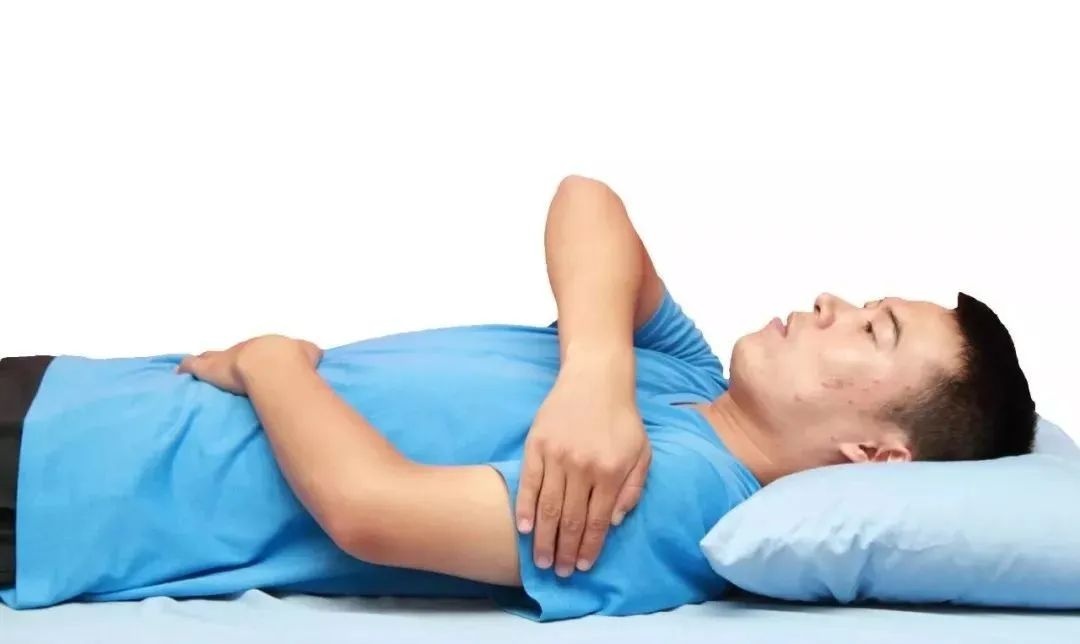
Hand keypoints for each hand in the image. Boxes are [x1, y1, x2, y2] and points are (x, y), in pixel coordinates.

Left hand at [177, 334, 322, 394]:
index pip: (258, 350)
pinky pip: (193, 366)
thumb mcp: (309, 352)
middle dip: (230, 356)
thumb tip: (315, 355)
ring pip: (211, 356)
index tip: (253, 361)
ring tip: (198, 363)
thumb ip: (310, 353)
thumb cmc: (294, 360)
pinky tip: (178, 372)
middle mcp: (246, 347)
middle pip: (233, 351)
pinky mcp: (210, 369)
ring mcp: (227, 357)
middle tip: (226, 362)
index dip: (254, 356)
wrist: (276, 364)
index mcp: (268, 346)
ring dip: (206, 360)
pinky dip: (186, 368)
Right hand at [516, 371, 650, 576]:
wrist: (595, 378)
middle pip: (570, 519)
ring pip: (548, 507)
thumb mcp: (642, 452)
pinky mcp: (536, 444)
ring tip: (541, 560)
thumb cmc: (621, 418)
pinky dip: (525, 508)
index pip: (597, 520)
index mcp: (610, 471)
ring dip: (544, 538)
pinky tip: (524, 529)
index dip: (589, 547)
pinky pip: (529, 483)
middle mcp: (583, 466)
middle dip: (564, 551)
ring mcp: (557, 455)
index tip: (583, 566)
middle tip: (560, 572)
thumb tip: (615, 522)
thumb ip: (633, 489)